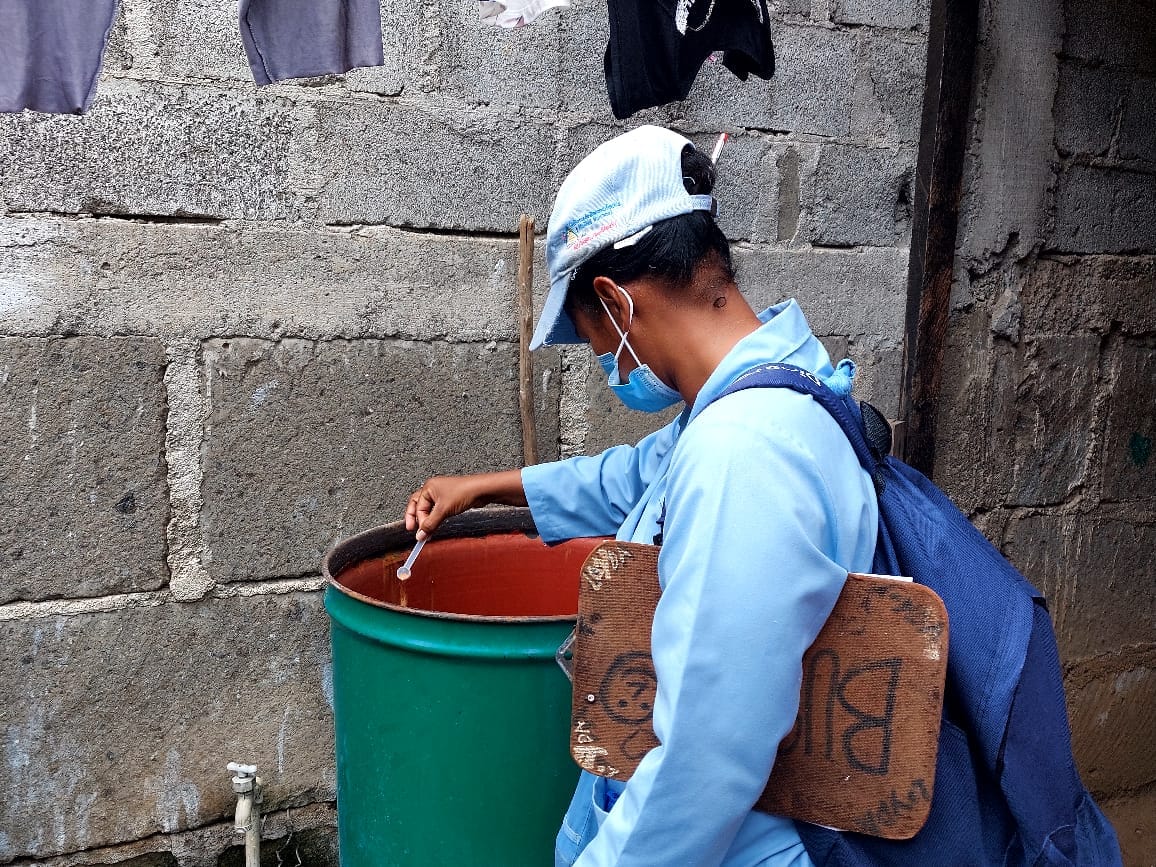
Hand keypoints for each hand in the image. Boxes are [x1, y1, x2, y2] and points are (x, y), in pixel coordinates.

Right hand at [403, 470, 526, 539]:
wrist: (482, 490)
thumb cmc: (464, 492)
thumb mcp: (443, 510)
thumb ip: (430, 524)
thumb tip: (421, 534)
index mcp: (428, 487)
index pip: (417, 506)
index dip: (418, 521)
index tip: (420, 533)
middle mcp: (433, 489)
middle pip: (418, 505)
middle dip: (416, 519)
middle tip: (414, 531)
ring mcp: (442, 494)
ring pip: (429, 509)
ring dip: (427, 520)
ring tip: (426, 531)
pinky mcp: (450, 499)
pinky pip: (438, 510)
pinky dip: (435, 518)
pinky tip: (436, 524)